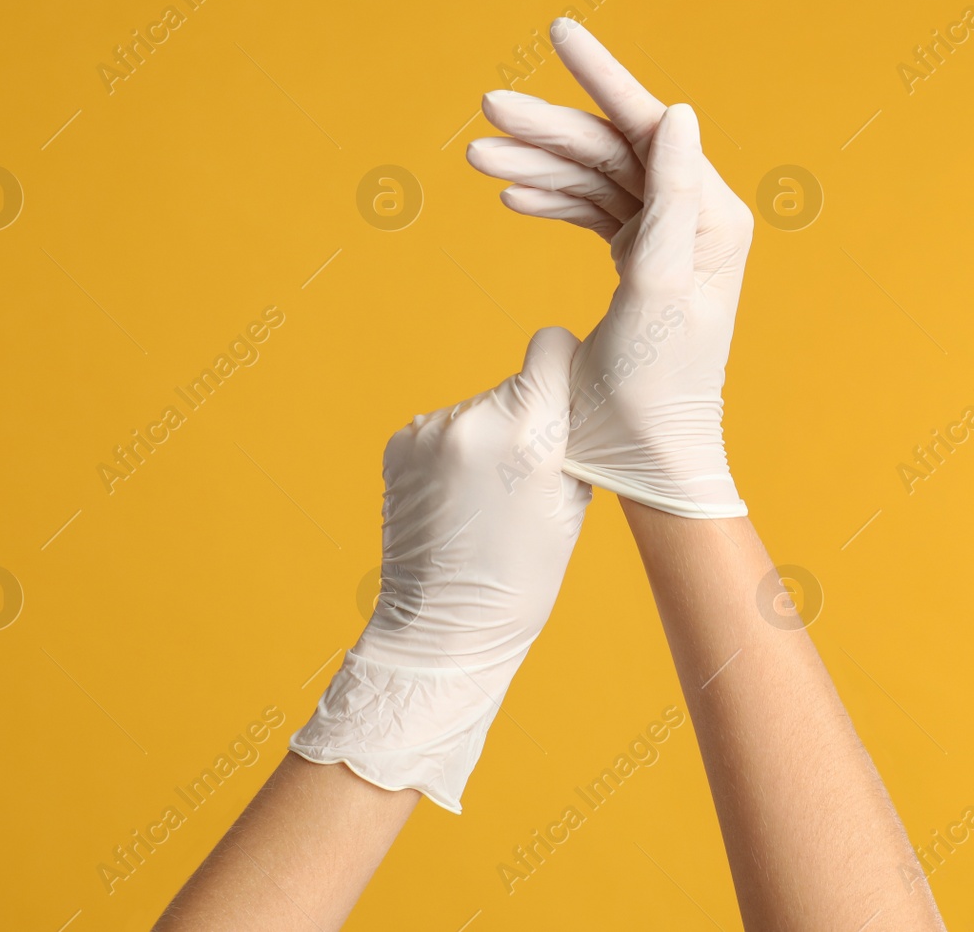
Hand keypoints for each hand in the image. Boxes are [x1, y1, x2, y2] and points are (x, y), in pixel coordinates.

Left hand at [290, 327, 588, 812]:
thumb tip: (574, 390)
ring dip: (489, 437)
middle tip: (528, 478)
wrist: (444, 628)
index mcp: (526, 431)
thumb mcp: (572, 503)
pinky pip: (445, 429)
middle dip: (528, 417)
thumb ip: (573, 437)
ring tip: (488, 499)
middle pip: (517, 384)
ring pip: (480, 409)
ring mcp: (429, 432)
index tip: (569, 394)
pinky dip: (456, 452)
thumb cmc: (522, 577)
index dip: (566, 365)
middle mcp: (472, 420)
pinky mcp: (400, 444)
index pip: (551, 345)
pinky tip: (459, 499)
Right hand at [466, 20, 752, 517]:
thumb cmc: (653, 388)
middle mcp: (695, 221)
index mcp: (709, 218)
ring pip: (597, 179)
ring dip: (539, 164)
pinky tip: (513, 193)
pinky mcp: (638, 265)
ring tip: (476, 156)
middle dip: (550, 128)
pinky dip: (552, 201)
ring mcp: (666, 242)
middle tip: (483, 111)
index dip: (602, 76)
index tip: (557, 29)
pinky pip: (592, 214)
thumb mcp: (655, 289)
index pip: (652, 126)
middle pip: (615, 150)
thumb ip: (667, 200)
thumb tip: (678, 112)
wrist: (646, 458)